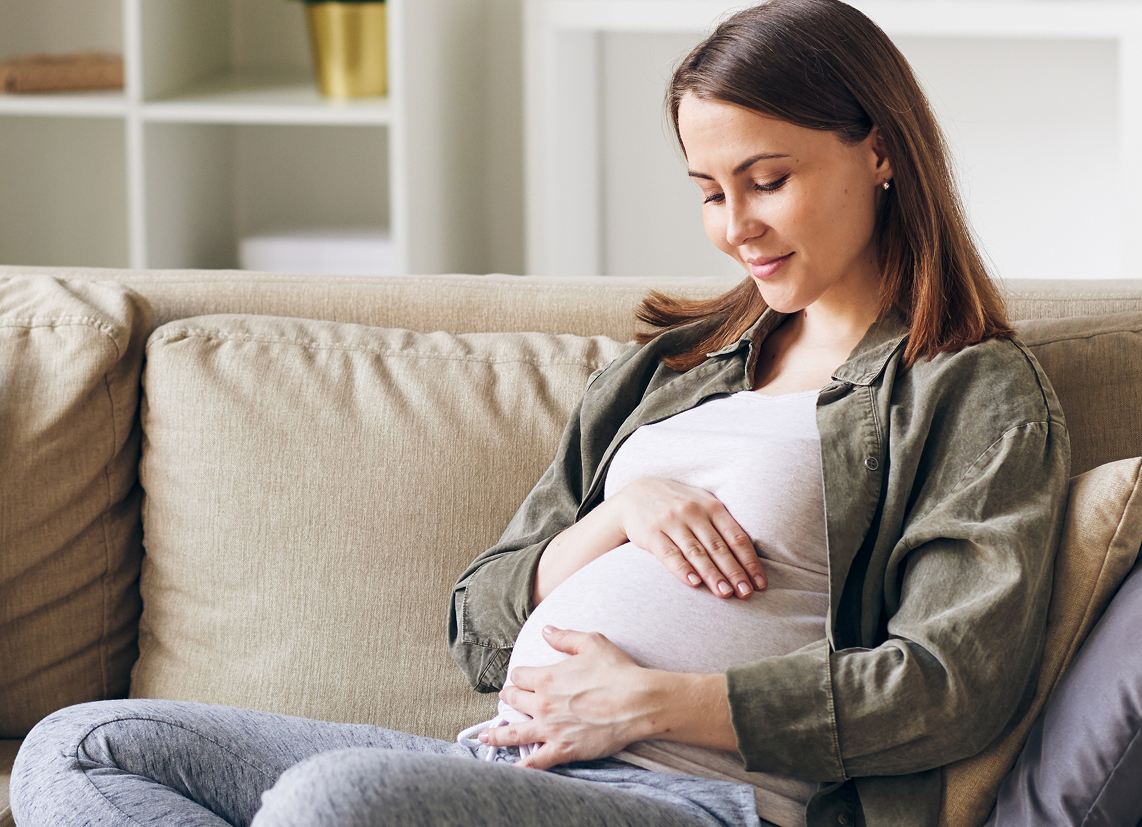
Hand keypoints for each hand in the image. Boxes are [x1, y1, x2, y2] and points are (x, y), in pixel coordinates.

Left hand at [480, 627, 648, 769]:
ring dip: (498, 734)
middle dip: (510, 697)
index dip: (520, 676)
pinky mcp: (563, 749)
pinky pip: (535, 762)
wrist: (638, 702)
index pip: (519, 676)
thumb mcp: (591, 643)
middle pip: (513, 700)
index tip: (522, 678)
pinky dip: (519, 768)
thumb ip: (564, 637)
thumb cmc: (617, 671)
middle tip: (509, 699)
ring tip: (485, 736)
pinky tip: (506, 771)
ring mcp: (550, 729)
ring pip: (514, 732)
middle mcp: (542, 704)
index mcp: (546, 678)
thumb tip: (545, 630)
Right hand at [611, 478, 765, 597]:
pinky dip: (682, 569)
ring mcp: (671, 521)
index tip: (760, 583)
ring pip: (696, 552)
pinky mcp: (651, 532)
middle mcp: (693, 512)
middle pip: (718, 547)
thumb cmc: (678, 504)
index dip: (749, 561)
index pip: (736, 537)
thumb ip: (723, 525)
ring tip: (725, 593)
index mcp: (711, 506)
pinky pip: (669, 554)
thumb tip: (750, 556)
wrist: (636, 495)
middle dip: (735, 572)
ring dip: (712, 575)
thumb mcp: (702, 504)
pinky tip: (694, 583)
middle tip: (746, 593)